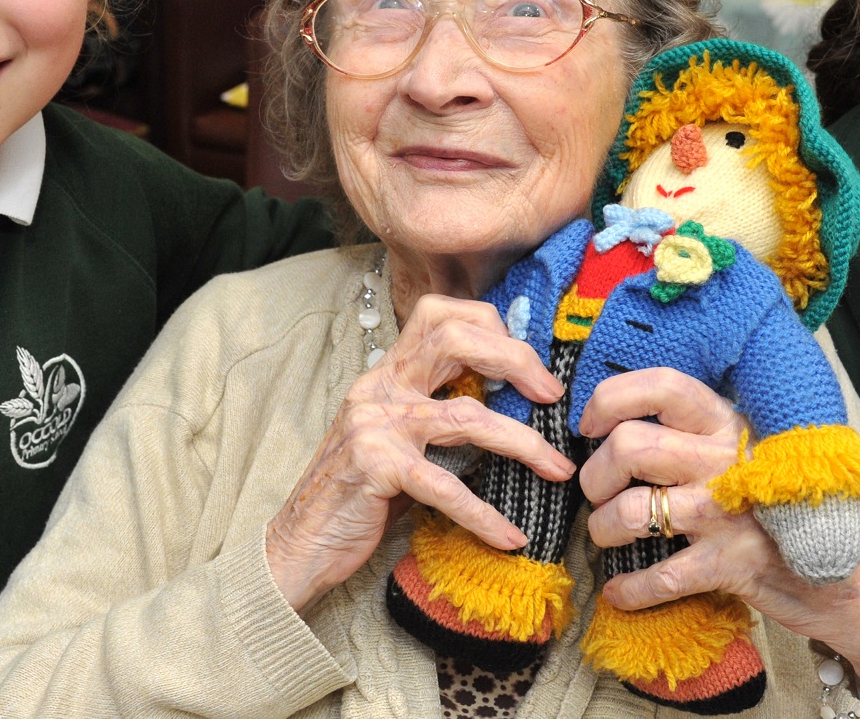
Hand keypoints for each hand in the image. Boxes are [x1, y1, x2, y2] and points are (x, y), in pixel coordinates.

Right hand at [265, 294, 575, 612]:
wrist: (300, 544)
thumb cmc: (360, 495)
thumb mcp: (401, 440)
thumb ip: (440, 415)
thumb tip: (511, 405)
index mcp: (388, 374)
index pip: (439, 315)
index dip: (490, 324)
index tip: (530, 362)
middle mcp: (380, 387)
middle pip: (453, 339)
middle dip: (514, 360)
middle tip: (552, 396)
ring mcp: (376, 425)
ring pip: (466, 415)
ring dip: (523, 444)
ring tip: (559, 470)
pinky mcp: (377, 469)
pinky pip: (446, 487)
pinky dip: (484, 515)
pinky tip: (510, 536)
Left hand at [578, 368, 859, 690]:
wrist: (848, 572)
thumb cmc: (783, 505)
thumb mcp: (745, 450)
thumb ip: (695, 432)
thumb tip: (619, 422)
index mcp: (727, 423)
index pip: (662, 386)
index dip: (611, 399)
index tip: (589, 424)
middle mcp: (724, 461)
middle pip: (630, 447)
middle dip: (596, 474)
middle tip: (598, 491)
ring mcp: (726, 514)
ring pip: (632, 510)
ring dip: (602, 528)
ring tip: (606, 534)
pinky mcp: (728, 566)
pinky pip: (656, 578)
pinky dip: (627, 589)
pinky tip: (620, 590)